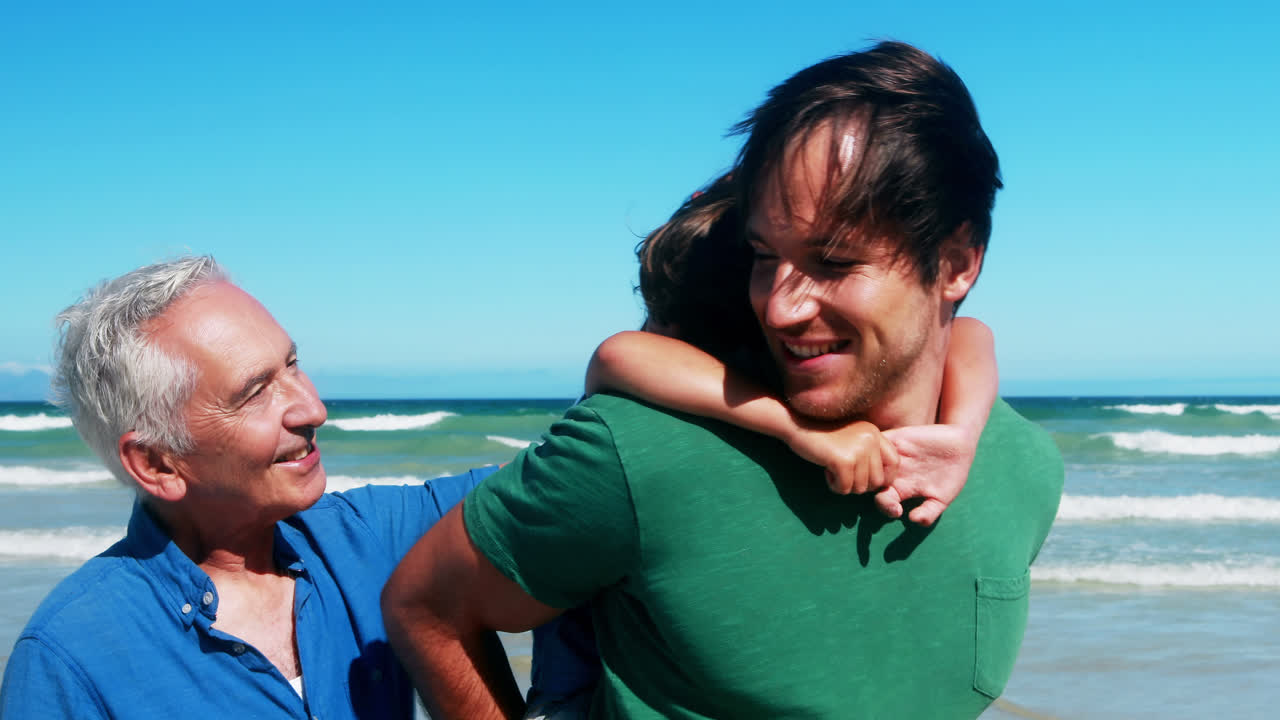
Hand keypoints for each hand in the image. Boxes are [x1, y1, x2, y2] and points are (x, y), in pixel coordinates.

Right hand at [786, 420, 900, 495]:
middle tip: (843, 475)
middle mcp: (871, 439)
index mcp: (874, 433)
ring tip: (832, 470)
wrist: (796, 423)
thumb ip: (867, 453)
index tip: (867, 481)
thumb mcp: (851, 438)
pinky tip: (826, 471)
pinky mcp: (844, 460)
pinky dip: (834, 486)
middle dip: (859, 485)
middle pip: (877, 481)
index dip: (883, 478)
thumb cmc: (821, 434)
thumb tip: (881, 483)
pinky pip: (845, 488)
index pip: (894, 463)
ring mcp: (858, 449)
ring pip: (860, 488)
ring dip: (845, 485)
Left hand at [873, 424, 977, 526]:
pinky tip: (891, 455)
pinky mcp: (895, 438)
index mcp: (899, 490)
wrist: (959, 445)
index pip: (883, 501)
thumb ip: (929, 512)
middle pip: (870, 483)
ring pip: (868, 462)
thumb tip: (914, 521)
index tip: (897, 511)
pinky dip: (877, 447)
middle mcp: (891, 474)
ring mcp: (891, 456)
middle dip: (873, 489)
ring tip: (888, 474)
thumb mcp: (942, 498)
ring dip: (872, 468)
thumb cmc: (950, 476)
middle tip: (887, 492)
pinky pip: (877, 441)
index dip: (885, 507)